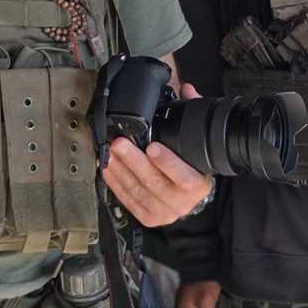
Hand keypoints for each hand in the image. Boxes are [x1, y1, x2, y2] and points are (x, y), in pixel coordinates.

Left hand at [103, 82, 214, 225]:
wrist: (191, 199)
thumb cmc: (194, 169)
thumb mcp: (198, 144)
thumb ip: (194, 115)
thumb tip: (187, 89)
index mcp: (198, 185)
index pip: (184, 176)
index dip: (168, 162)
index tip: (153, 147)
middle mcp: (181, 202)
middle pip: (154, 182)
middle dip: (133, 161)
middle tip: (119, 144)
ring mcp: (164, 213)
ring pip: (137, 191)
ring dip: (120, 170)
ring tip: (109, 153)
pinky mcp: (148, 218)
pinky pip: (128, 200)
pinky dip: (116, 184)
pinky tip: (108, 169)